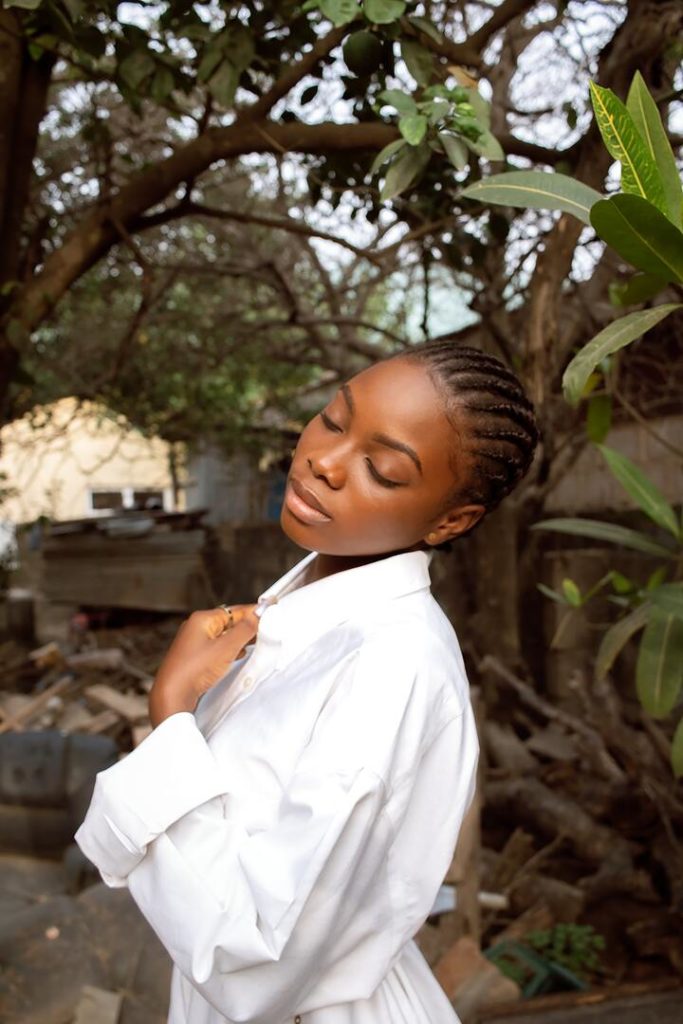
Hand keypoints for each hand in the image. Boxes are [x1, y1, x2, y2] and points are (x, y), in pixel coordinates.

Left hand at [149, 604, 258, 726]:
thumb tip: (258, 613)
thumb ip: (245, 629)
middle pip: (229, 622)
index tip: (271, 611)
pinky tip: (240, 654)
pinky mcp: (194, 657)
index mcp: (202, 619)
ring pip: (223, 635)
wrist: (172, 696)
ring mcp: (194, 642)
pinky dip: (230, 648)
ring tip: (258, 641)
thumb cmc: (194, 670)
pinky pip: (217, 647)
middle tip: (268, 629)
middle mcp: (196, 627)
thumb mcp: (226, 648)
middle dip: (248, 626)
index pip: (234, 610)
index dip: (254, 611)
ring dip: (240, 638)